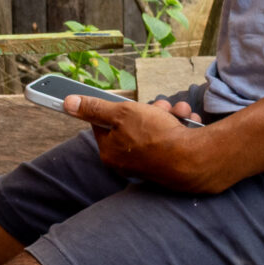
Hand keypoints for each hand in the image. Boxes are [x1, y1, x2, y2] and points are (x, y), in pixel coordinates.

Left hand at [65, 96, 218, 191]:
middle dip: (149, 110)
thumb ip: (95, 108)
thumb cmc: (155, 136)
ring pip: (156, 126)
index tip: (127, 103)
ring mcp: (151, 162)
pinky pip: (172, 135)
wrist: (195, 159)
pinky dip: (180, 125)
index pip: (105, 124)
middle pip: (133, 123)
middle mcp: (129, 161)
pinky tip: (187, 121)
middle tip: (158, 107)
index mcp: (111, 153)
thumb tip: (68, 103)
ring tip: (178, 113)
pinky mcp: (171, 161)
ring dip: (168, 113)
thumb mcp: (121, 114)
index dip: (116, 109)